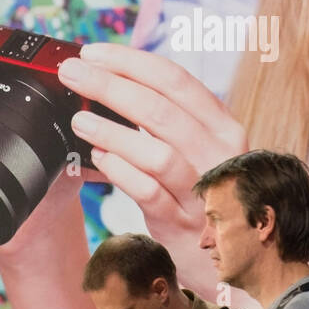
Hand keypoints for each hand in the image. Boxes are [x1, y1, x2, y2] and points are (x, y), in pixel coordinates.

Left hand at [58, 45, 247, 296]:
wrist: (236, 256)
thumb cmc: (206, 193)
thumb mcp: (200, 149)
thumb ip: (168, 118)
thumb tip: (112, 80)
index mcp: (223, 126)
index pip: (175, 80)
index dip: (130, 61)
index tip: (93, 52)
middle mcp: (220, 154)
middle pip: (160, 109)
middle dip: (109, 85)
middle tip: (72, 73)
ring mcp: (204, 191)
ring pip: (157, 151)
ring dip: (112, 130)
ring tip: (79, 119)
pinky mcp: (185, 224)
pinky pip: (149, 192)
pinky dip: (121, 171)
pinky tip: (99, 158)